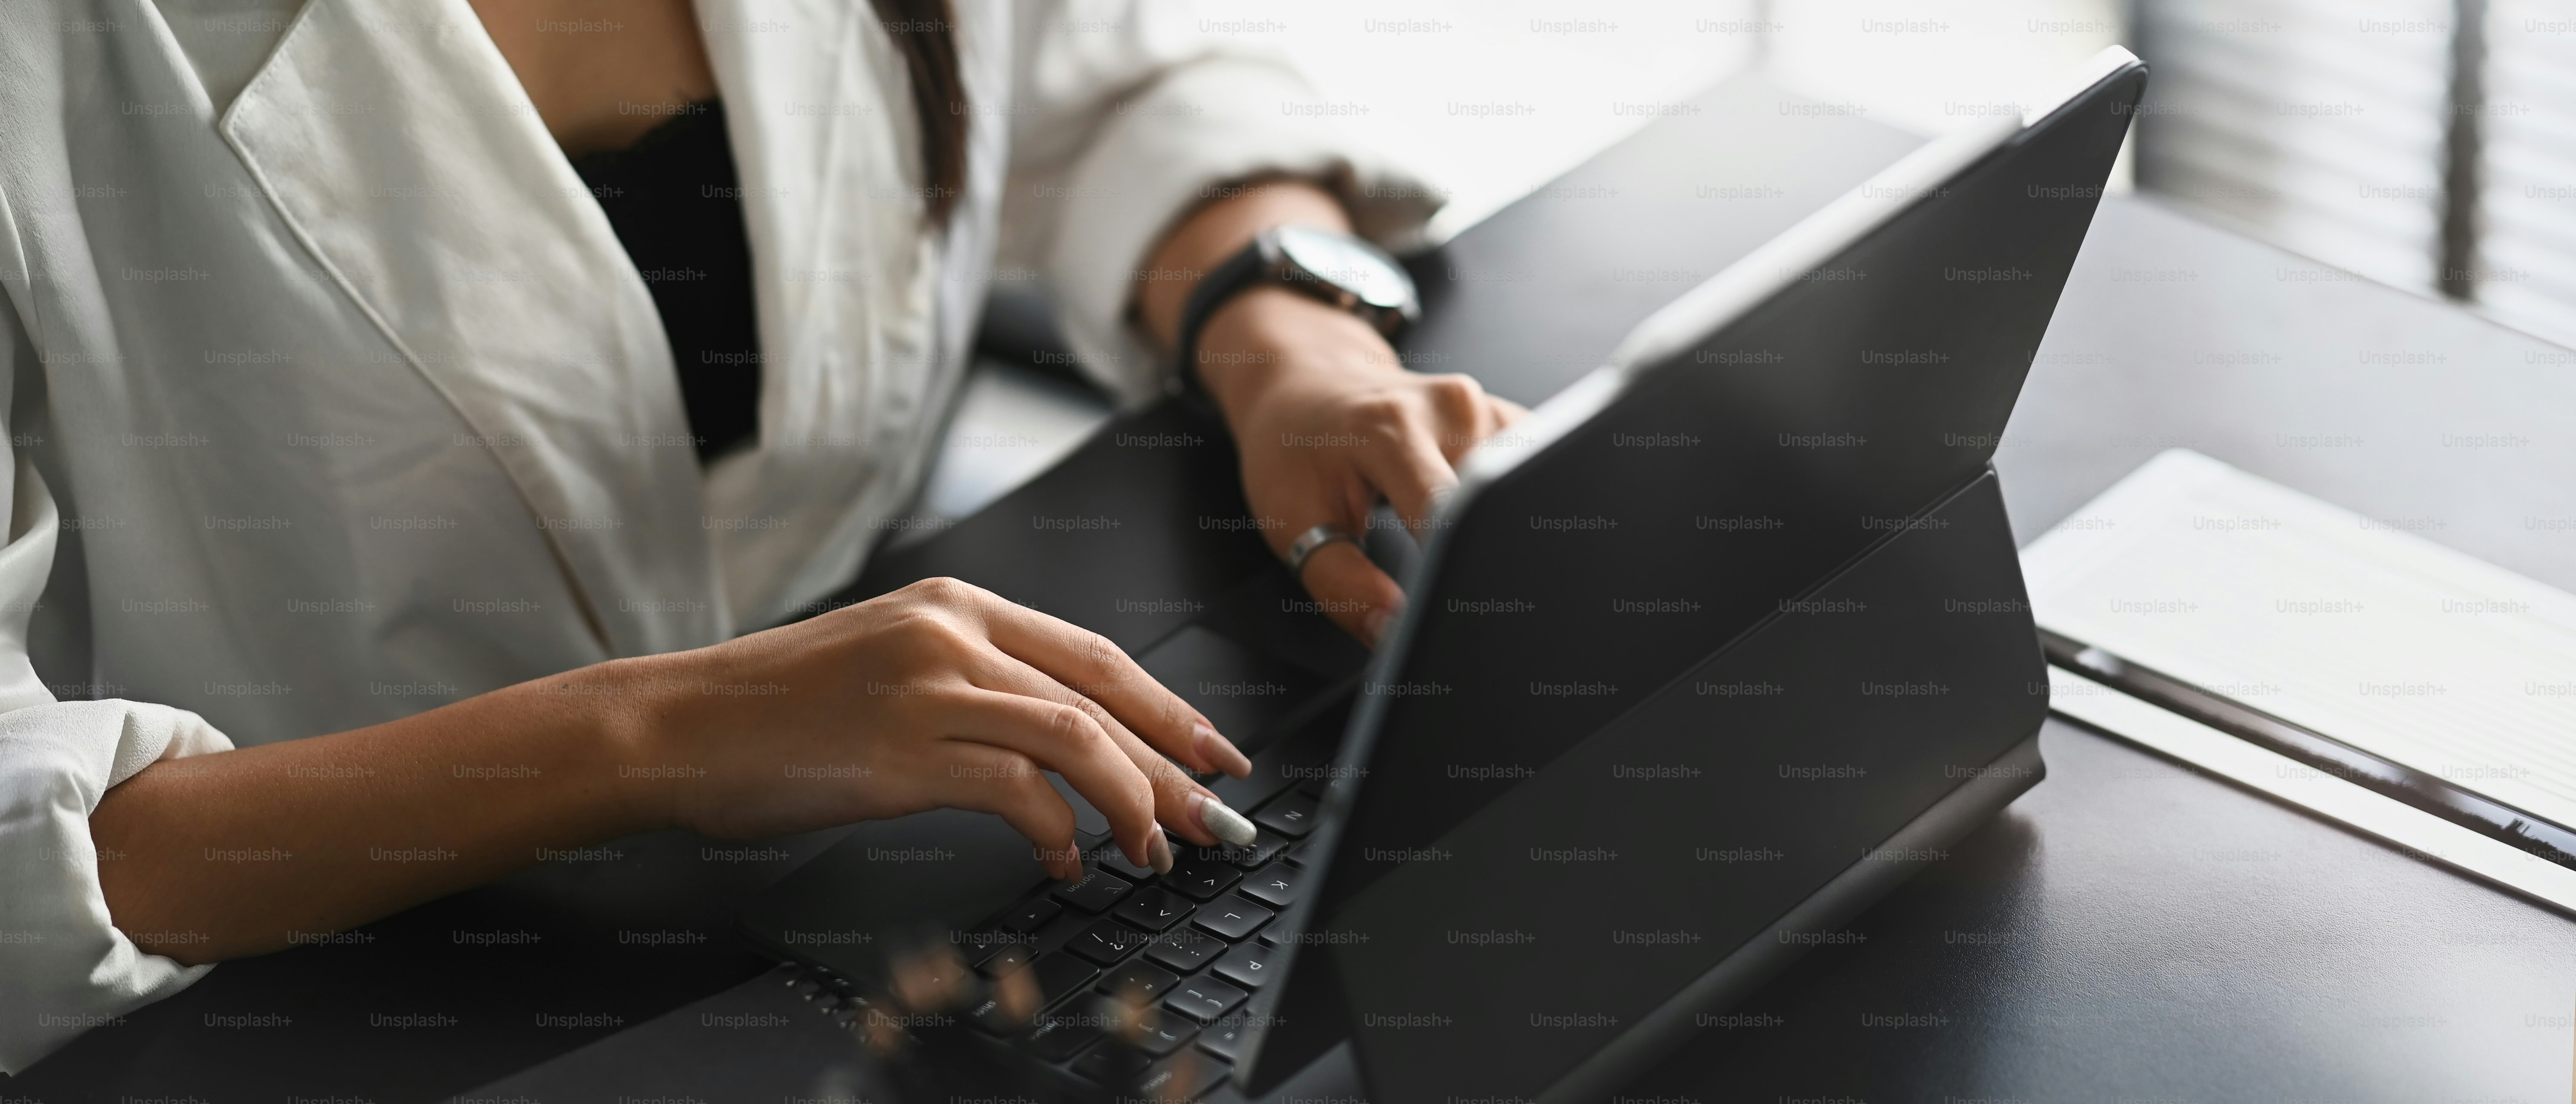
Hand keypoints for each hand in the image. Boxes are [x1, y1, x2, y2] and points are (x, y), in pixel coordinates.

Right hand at [620, 578, 1256, 877]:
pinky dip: (1059, 831)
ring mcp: (927, 686)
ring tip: (1152, 849)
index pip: (1095, 652)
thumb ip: (972, 682)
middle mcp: (950, 631)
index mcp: (955, 603)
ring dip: (1131, 800)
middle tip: (1218, 813)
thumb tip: (1060, 742)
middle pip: (1104, 693)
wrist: (675, 724)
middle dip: (1174, 761)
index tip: (1214, 751)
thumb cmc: (773, 711)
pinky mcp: (903, 750)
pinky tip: (1064, 861)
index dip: (1168, 707)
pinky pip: (1018, 790)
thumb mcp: (888, 663)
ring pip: (1077, 737)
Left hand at [1195, 288, 1526, 644]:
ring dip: (1495, 533)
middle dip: (1481, 561)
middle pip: (1495, 507)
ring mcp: (1486, 408)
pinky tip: (1475, 516)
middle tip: (1447, 588)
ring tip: (1454, 541)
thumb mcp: (1293, 520)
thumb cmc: (1295, 448)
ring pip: (1519, 494)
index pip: (1447, 516)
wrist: (1309, 382)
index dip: (1449, 575)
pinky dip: (1507, 509)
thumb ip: (1341, 583)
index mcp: (1391, 429)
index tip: (1443, 615)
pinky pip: (1526, 476)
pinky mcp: (1507, 417)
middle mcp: (1451, 410)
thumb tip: (1393, 632)